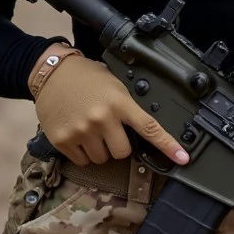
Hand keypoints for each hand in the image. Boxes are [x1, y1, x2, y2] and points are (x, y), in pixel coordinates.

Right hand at [31, 53, 189, 168]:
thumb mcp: (114, 84)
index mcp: (119, 102)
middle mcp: (102, 118)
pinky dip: (82, 152)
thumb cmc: (86, 77)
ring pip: (102, 159)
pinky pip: (82, 161)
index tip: (183, 158)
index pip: (149, 127)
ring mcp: (82, 131)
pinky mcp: (64, 140)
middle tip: (108, 129)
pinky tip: (77, 133)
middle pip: (122, 152)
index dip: (168, 145)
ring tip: (90, 128)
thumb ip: (127, 106)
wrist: (51, 72)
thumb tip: (143, 130)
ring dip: (99, 149)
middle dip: (118, 145)